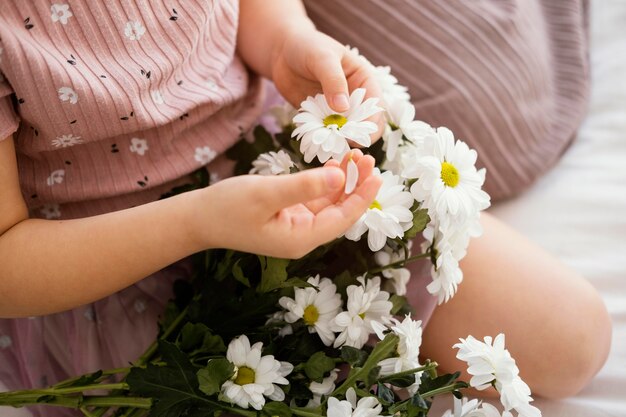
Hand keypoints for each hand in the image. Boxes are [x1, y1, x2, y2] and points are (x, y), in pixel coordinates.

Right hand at [195, 152, 380, 258]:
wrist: (198, 219)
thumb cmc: (227, 207)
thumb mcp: (267, 193)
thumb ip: (304, 185)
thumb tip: (340, 175)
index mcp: (302, 238)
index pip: (343, 219)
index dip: (362, 196)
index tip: (377, 173)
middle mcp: (303, 237)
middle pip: (339, 211)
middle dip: (355, 185)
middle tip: (367, 157)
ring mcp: (296, 227)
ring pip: (329, 204)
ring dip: (342, 181)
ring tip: (354, 155)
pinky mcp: (288, 217)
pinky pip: (315, 200)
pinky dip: (325, 183)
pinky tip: (333, 164)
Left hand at [271, 27, 384, 142]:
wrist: (282, 51)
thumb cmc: (308, 46)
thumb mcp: (323, 58)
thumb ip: (333, 81)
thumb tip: (343, 108)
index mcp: (365, 82)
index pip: (376, 108)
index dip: (369, 124)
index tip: (355, 135)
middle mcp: (355, 99)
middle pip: (364, 126)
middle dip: (354, 137)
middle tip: (337, 143)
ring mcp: (338, 111)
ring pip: (345, 133)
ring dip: (336, 141)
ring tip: (322, 144)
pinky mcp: (321, 118)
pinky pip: (325, 133)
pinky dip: (320, 139)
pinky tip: (310, 139)